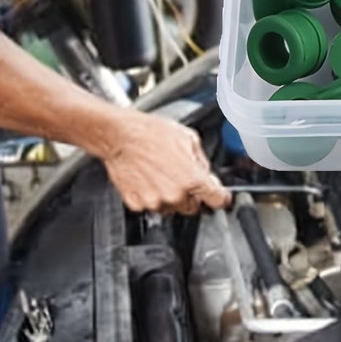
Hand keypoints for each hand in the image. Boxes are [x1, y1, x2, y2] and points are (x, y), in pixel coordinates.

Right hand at [98, 111, 230, 216]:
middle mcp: (175, 194)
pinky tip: (148, 180)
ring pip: (171, 208)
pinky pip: (151, 206)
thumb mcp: (189, 139)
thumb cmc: (151, 133)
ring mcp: (154, 201)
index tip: (220, 197)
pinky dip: (151, 197)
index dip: (220, 198)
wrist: (120, 135)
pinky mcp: (136, 204)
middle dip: (191, 195)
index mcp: (192, 178)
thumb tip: (207, 175)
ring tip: (161, 175)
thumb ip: (202, 162)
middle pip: (193, 207)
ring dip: (170, 197)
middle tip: (180, 177)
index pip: (217, 200)